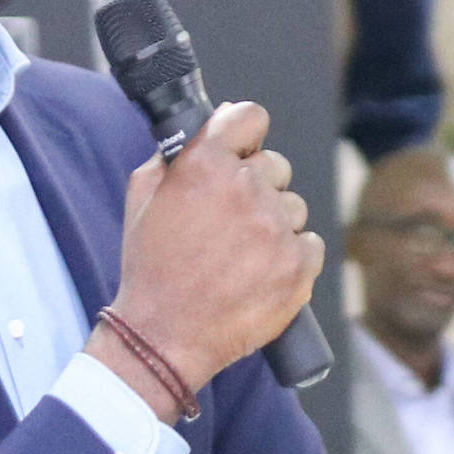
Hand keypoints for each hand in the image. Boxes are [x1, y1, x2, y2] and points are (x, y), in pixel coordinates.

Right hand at [97, 100, 316, 410]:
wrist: (164, 336)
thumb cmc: (151, 268)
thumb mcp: (142, 197)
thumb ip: (172, 156)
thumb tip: (205, 130)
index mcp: (205, 163)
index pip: (250, 116)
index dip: (245, 134)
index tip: (242, 149)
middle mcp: (245, 188)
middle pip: (276, 164)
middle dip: (257, 186)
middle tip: (231, 220)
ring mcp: (276, 228)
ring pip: (293, 207)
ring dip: (274, 225)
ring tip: (242, 255)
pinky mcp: (298, 266)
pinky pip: (311, 245)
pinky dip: (292, 258)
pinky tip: (261, 273)